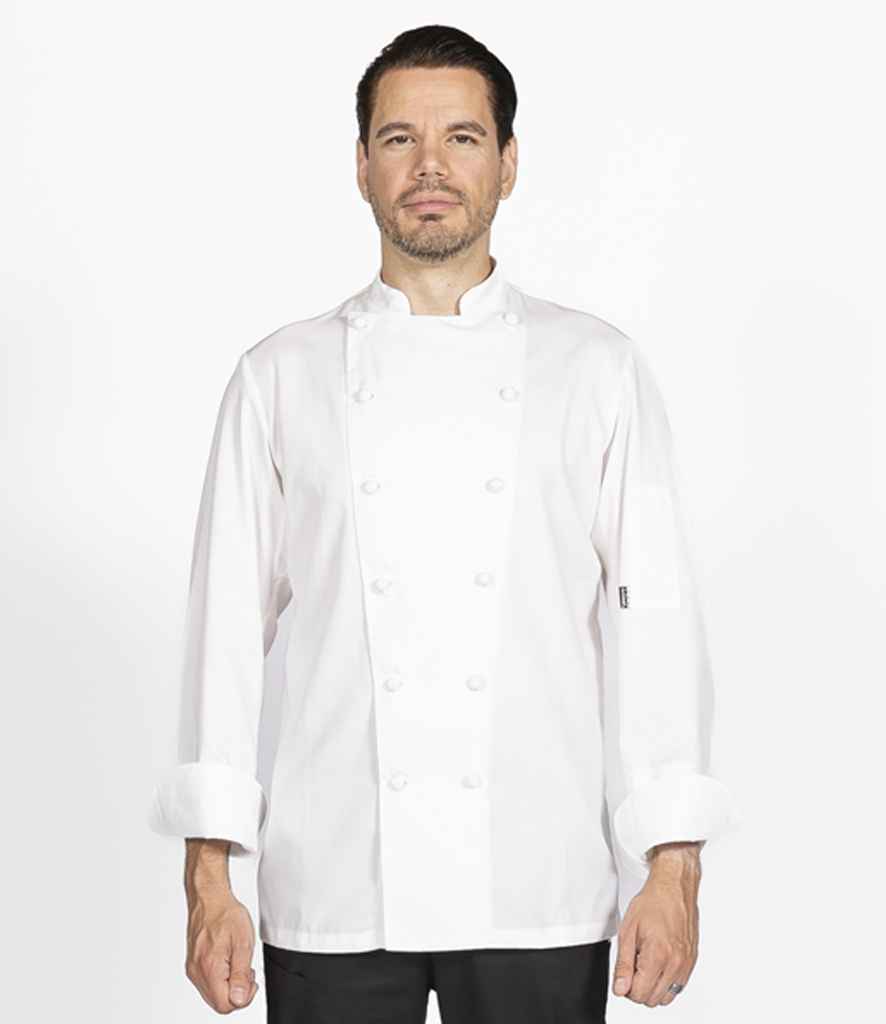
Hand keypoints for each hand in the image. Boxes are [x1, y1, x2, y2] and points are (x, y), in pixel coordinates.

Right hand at [185, 886, 258, 1012]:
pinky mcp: (192, 965)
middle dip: (237, 993)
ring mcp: (193, 969)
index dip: (243, 998)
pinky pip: (207, 984)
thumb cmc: (226, 915)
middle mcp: (197, 972)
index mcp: (210, 968)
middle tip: (246, 971)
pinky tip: (228, 963)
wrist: (210, 899)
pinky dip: (220, 979)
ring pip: (213, 995)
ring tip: (237, 963)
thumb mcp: (243, 943)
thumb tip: (240, 999)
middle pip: (218, 1003)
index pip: (225, 1005)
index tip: (251, 981)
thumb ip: (242, 974)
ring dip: (229, 986)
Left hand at [612, 842, 701, 1006]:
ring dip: (652, 987)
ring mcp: (686, 964)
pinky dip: (665, 981)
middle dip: (638, 987)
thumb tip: (620, 989)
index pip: (639, 994)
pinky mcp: (692, 962)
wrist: (674, 888)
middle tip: (633, 965)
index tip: (624, 972)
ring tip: (645, 963)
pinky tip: (657, 962)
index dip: (626, 986)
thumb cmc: (652, 903)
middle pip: (652, 999)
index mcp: (658, 955)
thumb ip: (623, 964)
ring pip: (666, 997)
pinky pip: (677, 986)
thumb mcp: (628, 931)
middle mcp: (676, 963)